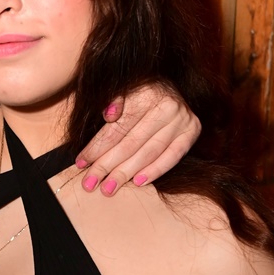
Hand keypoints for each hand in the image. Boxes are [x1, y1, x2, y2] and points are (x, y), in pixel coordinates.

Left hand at [76, 83, 200, 194]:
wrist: (167, 88)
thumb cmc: (137, 93)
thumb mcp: (121, 91)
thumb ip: (113, 102)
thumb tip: (108, 115)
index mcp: (145, 92)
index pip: (116, 128)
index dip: (96, 147)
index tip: (81, 163)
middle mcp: (166, 105)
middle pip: (130, 142)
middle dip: (107, 165)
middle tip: (90, 183)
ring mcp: (182, 119)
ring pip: (149, 152)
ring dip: (127, 172)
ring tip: (109, 187)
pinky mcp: (192, 131)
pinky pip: (173, 156)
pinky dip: (155, 170)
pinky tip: (137, 182)